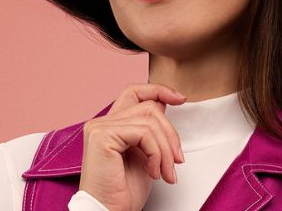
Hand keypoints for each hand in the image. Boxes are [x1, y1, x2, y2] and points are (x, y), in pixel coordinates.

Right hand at [78, 83, 186, 210]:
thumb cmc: (123, 192)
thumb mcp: (145, 154)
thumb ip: (150, 130)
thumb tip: (164, 103)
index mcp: (110, 125)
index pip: (135, 92)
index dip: (159, 90)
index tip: (181, 99)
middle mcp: (102, 122)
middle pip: (149, 106)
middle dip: (171, 133)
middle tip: (177, 160)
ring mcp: (100, 127)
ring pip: (150, 120)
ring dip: (166, 150)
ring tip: (166, 172)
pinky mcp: (102, 135)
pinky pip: (144, 132)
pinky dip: (156, 153)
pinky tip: (153, 172)